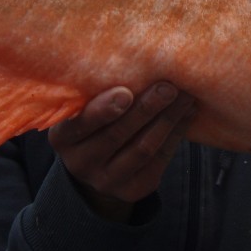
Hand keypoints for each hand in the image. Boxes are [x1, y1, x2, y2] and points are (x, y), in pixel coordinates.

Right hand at [48, 82, 194, 221]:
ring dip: (167, 119)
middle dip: (146, 109)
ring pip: (143, 148)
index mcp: (62, 137)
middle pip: (116, 135)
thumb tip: (139, 61)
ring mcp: (107, 180)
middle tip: (168, 86)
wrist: (97, 168)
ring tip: (185, 96)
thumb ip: (99, 94)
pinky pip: (159, 159)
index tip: (126, 92)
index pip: (81, 125)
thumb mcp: (84, 111)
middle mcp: (81, 162)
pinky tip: (188, 113)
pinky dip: (176, 133)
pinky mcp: (134, 189)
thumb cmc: (94, 124)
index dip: (103, 110)